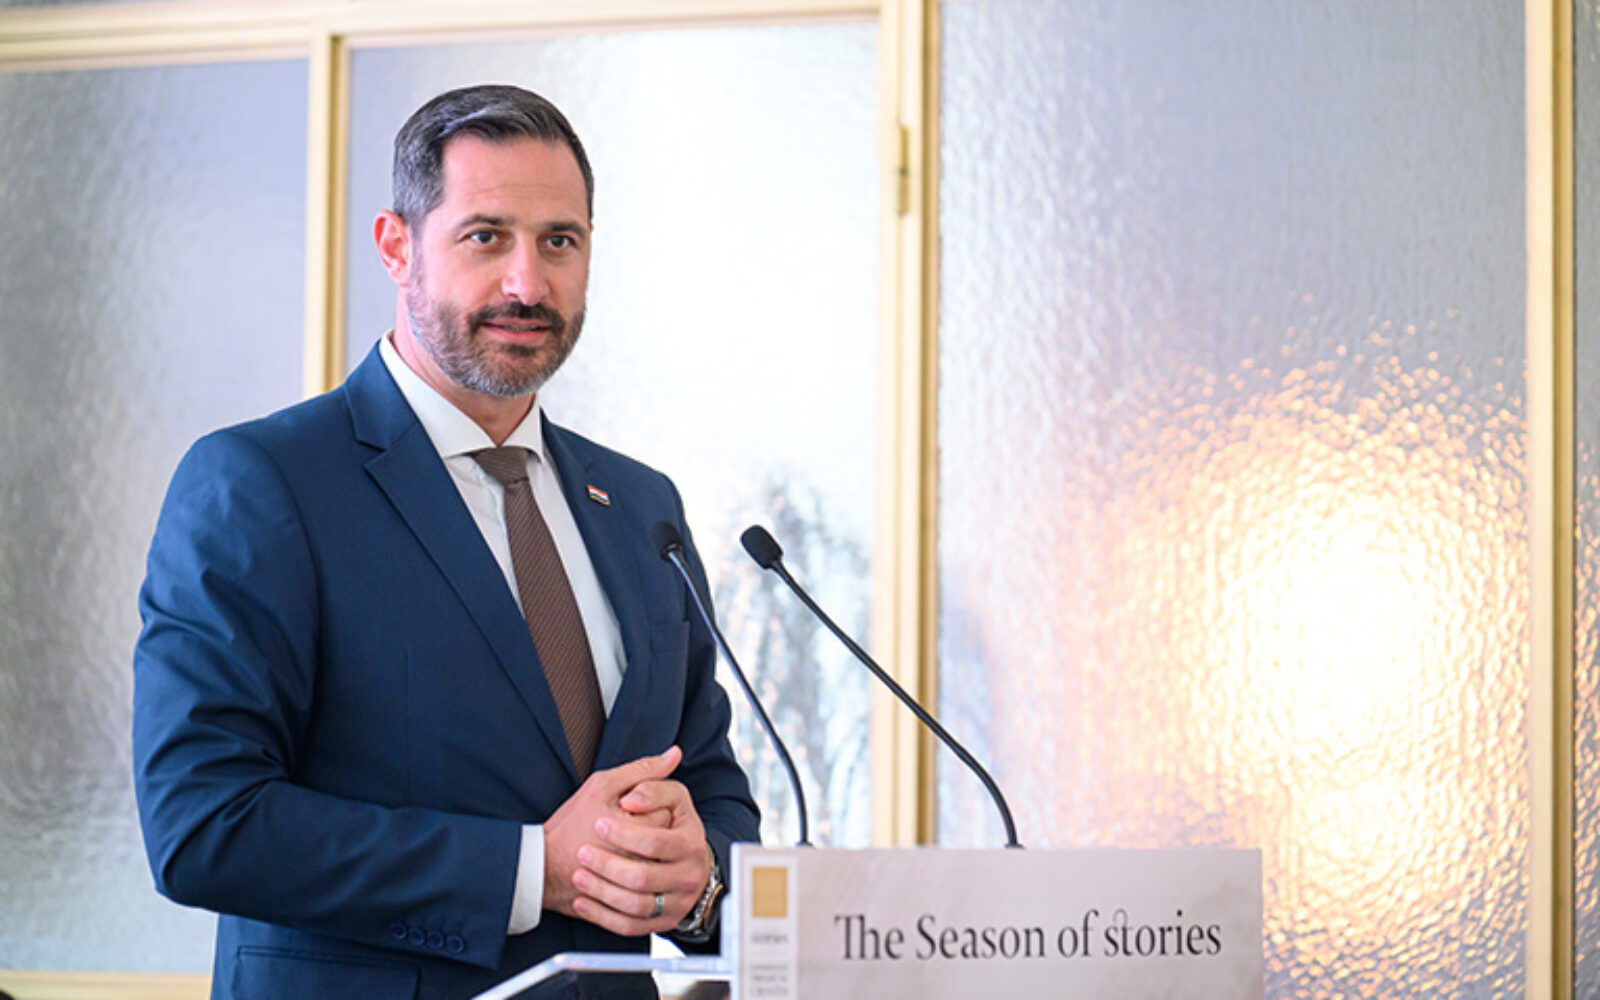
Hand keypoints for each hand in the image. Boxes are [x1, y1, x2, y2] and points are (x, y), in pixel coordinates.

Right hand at [543, 748, 677, 920]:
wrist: (542, 868)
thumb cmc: (571, 824)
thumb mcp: (603, 786)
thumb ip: (642, 770)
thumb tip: (675, 753)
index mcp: (637, 830)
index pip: (666, 813)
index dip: (645, 808)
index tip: (623, 811)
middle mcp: (643, 862)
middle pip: (665, 841)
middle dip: (647, 833)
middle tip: (620, 830)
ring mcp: (638, 889)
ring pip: (659, 866)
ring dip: (644, 856)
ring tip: (619, 850)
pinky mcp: (630, 908)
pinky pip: (649, 893)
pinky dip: (638, 882)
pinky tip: (621, 869)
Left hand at [568, 749, 713, 936]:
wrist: (659, 863)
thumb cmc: (655, 823)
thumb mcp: (658, 794)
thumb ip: (653, 777)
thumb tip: (670, 754)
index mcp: (690, 840)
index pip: (655, 841)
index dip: (623, 833)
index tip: (598, 823)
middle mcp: (689, 874)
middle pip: (642, 877)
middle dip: (607, 865)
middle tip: (583, 852)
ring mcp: (676, 902)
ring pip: (635, 905)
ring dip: (601, 891)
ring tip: (579, 875)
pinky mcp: (661, 922)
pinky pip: (630, 927)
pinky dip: (602, 916)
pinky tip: (582, 900)